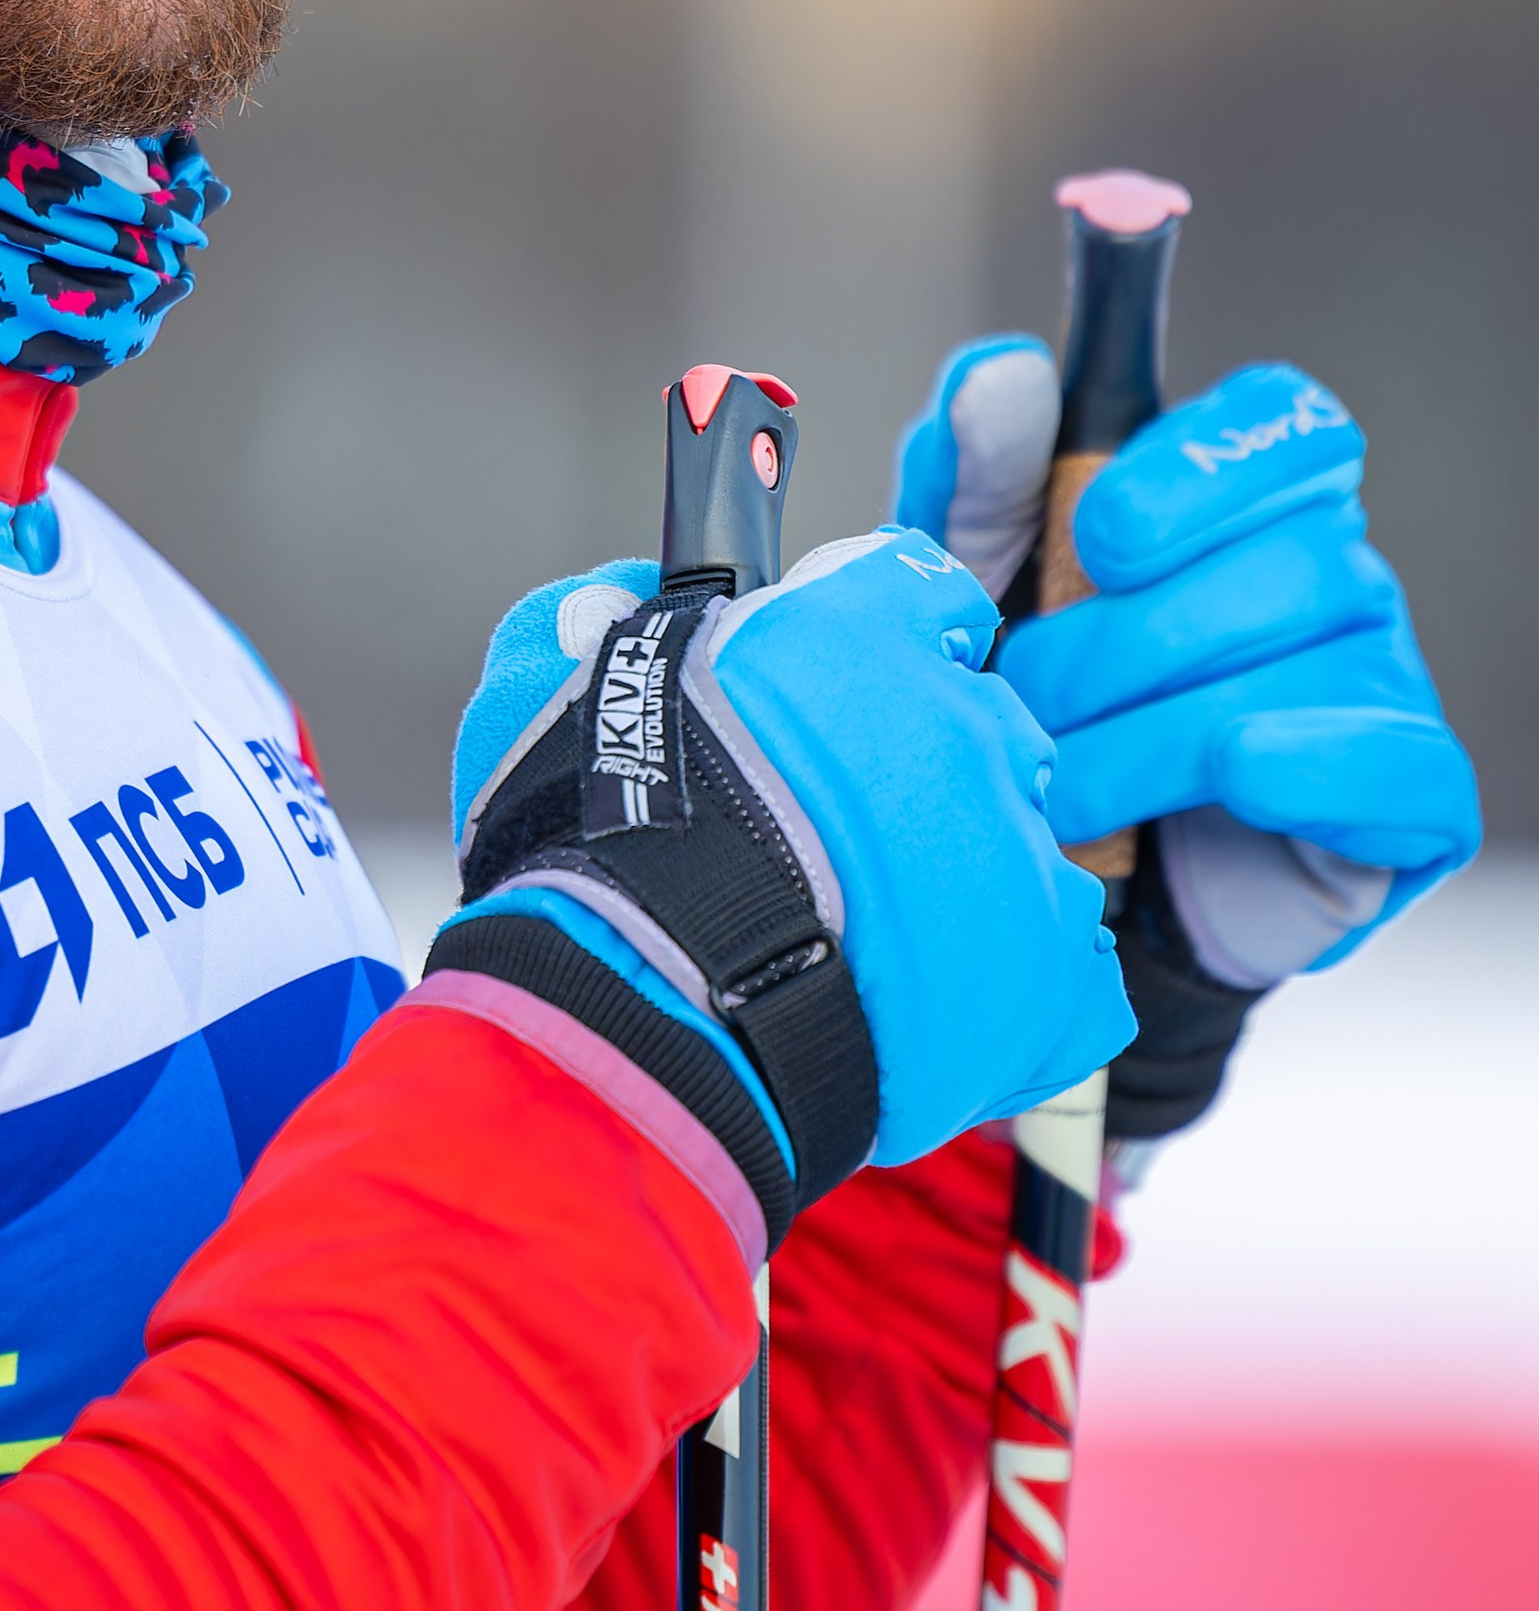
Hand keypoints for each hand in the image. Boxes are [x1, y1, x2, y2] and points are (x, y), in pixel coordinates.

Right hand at [428, 537, 1132, 1245]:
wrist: (645, 1022)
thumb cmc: (585, 854)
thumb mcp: (541, 683)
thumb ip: (595, 613)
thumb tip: (625, 596)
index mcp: (856, 633)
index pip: (916, 588)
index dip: (878, 637)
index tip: (845, 682)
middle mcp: (960, 722)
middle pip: (974, 721)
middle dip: (915, 767)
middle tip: (830, 835)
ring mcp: (1020, 851)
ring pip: (1019, 842)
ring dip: (959, 876)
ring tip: (866, 939)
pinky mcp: (1051, 980)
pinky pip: (1068, 971)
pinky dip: (1012, 990)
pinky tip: (924, 1008)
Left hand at [895, 342, 1480, 1132]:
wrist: (1067, 899)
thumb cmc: (1037, 715)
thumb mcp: (972, 592)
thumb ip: (976, 477)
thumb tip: (1002, 371)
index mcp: (1251, 503)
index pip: (1289, 421)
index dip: (1204, 465)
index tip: (1098, 534)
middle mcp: (1337, 577)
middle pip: (1295, 550)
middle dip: (1135, 634)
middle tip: (1033, 695)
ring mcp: (1385, 683)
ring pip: (1315, 663)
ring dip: (1162, 728)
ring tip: (1065, 781)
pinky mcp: (1414, 799)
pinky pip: (1394, 759)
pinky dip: (1295, 769)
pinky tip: (1218, 791)